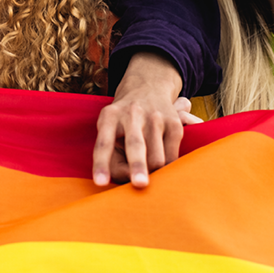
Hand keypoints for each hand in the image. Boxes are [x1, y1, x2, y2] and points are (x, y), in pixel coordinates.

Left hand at [93, 52, 184, 187]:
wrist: (147, 88)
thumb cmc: (122, 122)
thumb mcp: (109, 129)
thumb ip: (113, 155)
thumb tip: (130, 179)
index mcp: (109, 116)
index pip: (103, 143)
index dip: (101, 163)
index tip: (100, 182)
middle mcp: (131, 114)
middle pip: (135, 146)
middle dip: (137, 166)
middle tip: (139, 184)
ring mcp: (155, 118)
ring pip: (156, 158)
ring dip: (152, 173)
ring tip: (148, 175)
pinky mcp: (173, 124)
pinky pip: (172, 156)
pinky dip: (167, 168)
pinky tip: (164, 169)